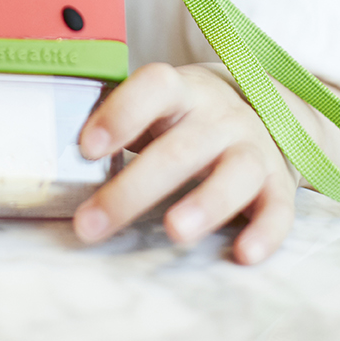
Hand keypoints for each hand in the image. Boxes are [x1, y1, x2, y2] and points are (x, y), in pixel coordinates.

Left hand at [73, 63, 298, 263]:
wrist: (263, 106)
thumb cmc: (186, 116)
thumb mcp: (158, 107)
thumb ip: (121, 123)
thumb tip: (59, 155)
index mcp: (181, 91)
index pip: (154, 86)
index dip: (121, 113)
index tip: (87, 148)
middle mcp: (220, 115)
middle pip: (180, 148)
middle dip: (133, 189)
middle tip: (92, 224)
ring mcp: (254, 146)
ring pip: (235, 173)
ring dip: (206, 202)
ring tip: (175, 231)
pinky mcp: (279, 181)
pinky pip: (280, 207)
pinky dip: (265, 232)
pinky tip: (243, 254)